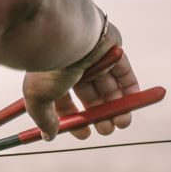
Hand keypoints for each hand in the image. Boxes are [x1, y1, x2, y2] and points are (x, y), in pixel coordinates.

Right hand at [21, 22, 140, 140]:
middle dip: (100, 115)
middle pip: (91, 94)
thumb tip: (48, 135)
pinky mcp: (113, 50)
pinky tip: (131, 104)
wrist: (66, 36)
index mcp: (55, 74)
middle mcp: (75, 65)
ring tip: (122, 123)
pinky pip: (124, 71)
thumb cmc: (49, 66)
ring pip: (109, 86)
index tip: (85, 134)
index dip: (76, 117)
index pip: (66, 100)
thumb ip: (44, 118)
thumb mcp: (39, 97)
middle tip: (107, 130)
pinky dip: (130, 88)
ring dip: (118, 107)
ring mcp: (95, 57)